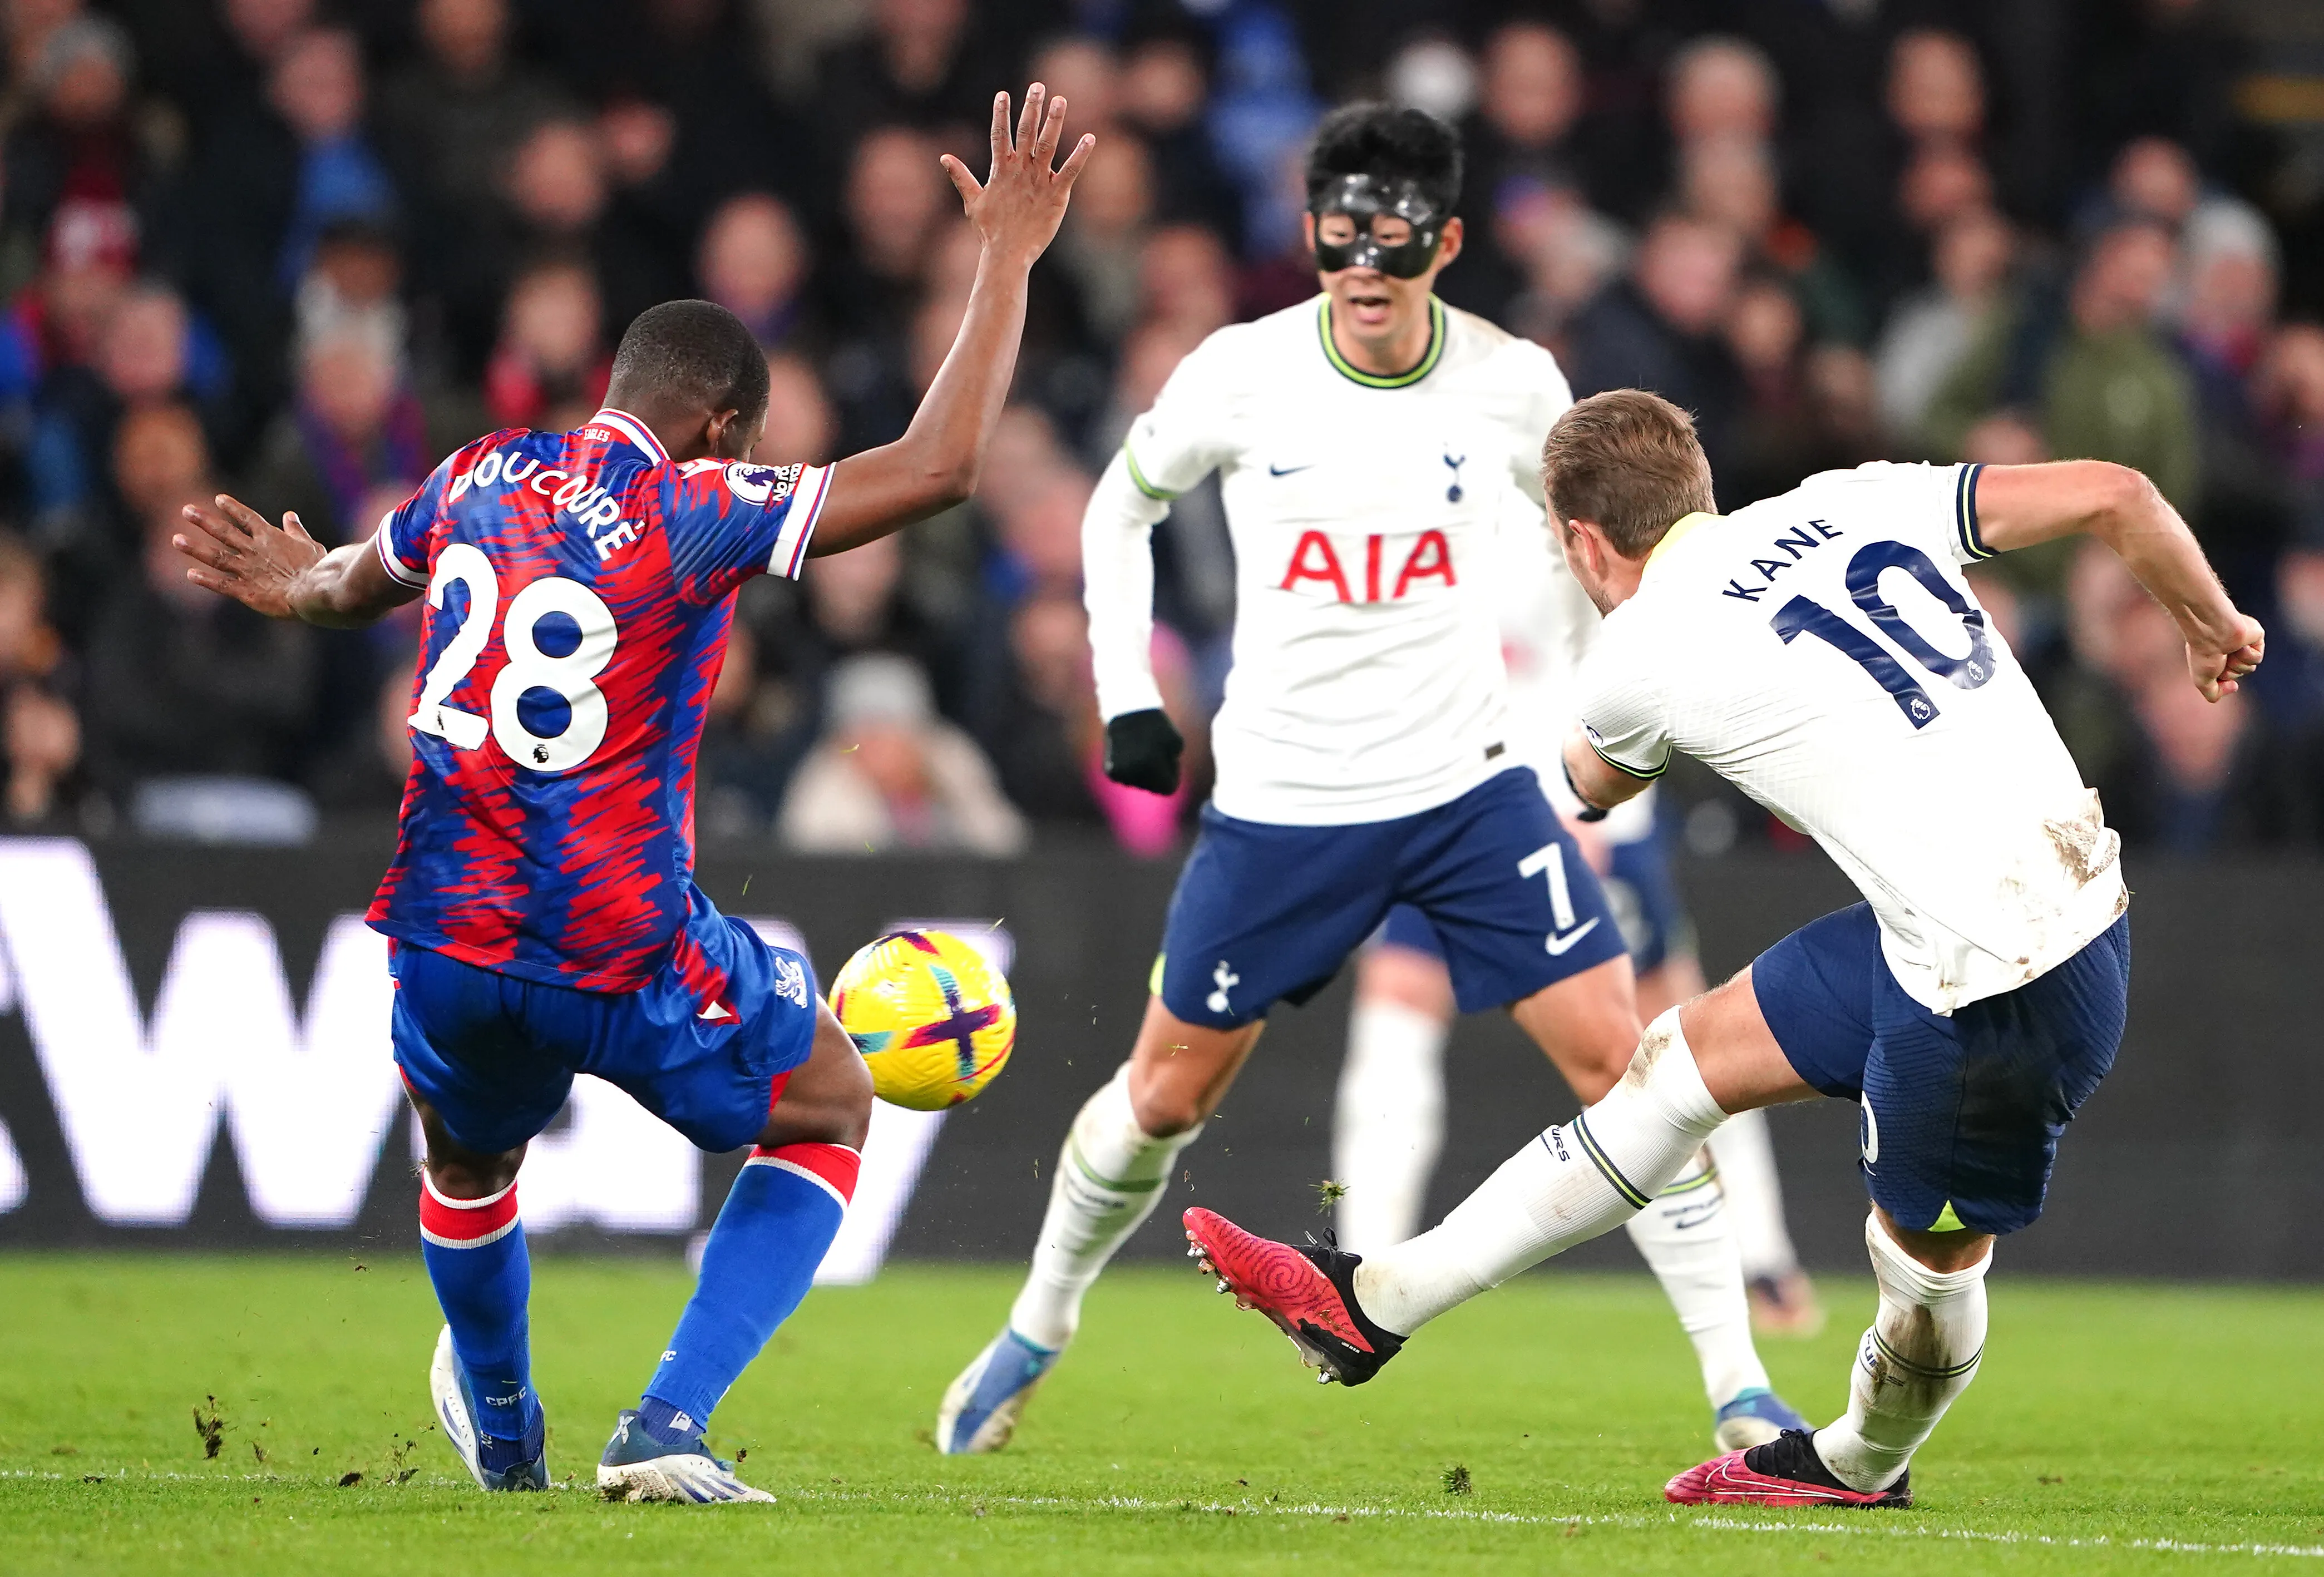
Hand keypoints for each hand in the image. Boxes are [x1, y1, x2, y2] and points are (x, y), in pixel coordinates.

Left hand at [174, 494, 328, 619]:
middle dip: (204, 520)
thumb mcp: (309, 545)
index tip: (218, 499)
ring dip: (195, 548)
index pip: (247, 517)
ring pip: (216, 556)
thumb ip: (296, 531)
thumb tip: (289, 515)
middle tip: (186, 510)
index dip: (232, 507)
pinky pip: (222, 584)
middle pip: (224, 532)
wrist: (316, 591)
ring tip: (177, 540)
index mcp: (271, 538)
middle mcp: (254, 551)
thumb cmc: (318, 569)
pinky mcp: (247, 592)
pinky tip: (190, 574)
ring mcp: (248, 570)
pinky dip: (206, 580)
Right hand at [940, 83, 1093, 269]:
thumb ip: (961, 177)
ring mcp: (1039, 181)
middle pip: (1026, 132)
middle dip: (1031, 107)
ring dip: (1054, 121)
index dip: (1000, 113)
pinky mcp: (1057, 195)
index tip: (1002, 94)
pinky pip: (1071, 171)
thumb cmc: (990, 231)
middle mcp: (1020, 171)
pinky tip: (1090, 137)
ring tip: (1060, 100)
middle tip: (1038, 86)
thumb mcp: (972, 202)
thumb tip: (944, 157)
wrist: (1008, 255)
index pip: (999, 134)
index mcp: (1000, 170)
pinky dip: (1081, 154)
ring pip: (1047, 145)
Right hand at [1104, 708, 1182, 794]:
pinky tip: (1131, 753)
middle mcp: (1132, 773)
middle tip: (1155, 750)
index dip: (1173, 773)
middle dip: (1158, 773)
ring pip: (1139, 784)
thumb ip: (1173, 765)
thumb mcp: (1176, 742)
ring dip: (1144, 772)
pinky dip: (1131, 770)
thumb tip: (1161, 780)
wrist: (1126, 710)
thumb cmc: (1156, 725)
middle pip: (1153, 788)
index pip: (1168, 789)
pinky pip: (1127, 778)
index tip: (1170, 757)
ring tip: (1142, 749)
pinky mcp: (1110, 771)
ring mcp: (1119, 774)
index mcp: (1150, 767)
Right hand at [2188, 612, 2264, 701]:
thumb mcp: (2202, 682)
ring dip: (2238, 664)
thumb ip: (2213, 694)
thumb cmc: (2203, 653)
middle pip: (2238, 673)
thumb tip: (2234, 687)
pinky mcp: (2256, 636)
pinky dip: (2248, 656)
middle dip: (2229, 672)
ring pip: (2249, 667)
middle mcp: (2229, 648)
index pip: (2225, 676)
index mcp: (2215, 655)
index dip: (2221, 679)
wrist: (2213, 631)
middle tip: (2220, 659)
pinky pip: (2257, 658)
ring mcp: (2243, 642)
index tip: (2212, 672)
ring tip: (2229, 651)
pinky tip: (2239, 646)